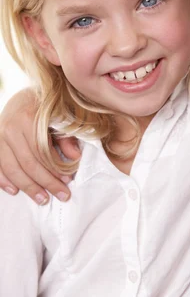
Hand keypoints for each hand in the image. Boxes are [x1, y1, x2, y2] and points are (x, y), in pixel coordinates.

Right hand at [0, 89, 80, 203]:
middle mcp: (10, 127)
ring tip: (42, 199)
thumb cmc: (47, 109)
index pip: (42, 151)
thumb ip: (66, 137)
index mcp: (28, 118)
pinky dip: (4, 180)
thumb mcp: (61, 116)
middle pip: (28, 162)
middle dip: (46, 182)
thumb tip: (74, 158)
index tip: (68, 181)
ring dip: (27, 186)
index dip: (56, 168)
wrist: (24, 96)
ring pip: (12, 168)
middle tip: (61, 195)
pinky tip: (15, 191)